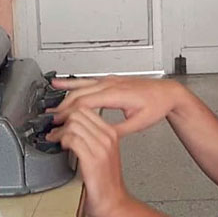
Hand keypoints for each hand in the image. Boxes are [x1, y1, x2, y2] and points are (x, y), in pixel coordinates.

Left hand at [46, 107, 130, 216]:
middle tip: (54, 128)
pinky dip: (63, 140)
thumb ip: (92, 138)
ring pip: (74, 124)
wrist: (113, 202)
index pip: (87, 109)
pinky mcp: (92, 159)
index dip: (69, 112)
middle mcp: (108, 137)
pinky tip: (62, 147)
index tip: (60, 120)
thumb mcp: (104, 153)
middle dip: (62, 120)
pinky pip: (72, 139)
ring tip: (55, 139)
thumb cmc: (106, 182)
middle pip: (79, 113)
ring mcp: (101, 147)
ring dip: (60, 131)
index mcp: (111, 133)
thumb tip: (73, 127)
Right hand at [50, 75, 183, 134]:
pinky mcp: (110, 80)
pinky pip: (87, 81)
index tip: (60, 123)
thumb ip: (118, 130)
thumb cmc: (156, 105)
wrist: (167, 92)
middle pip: (79, 94)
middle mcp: (110, 84)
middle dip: (63, 107)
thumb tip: (101, 136)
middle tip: (51, 119)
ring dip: (64, 95)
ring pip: (81, 86)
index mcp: (116, 94)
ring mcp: (109, 80)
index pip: (85, 104)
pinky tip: (61, 84)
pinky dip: (72, 83)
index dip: (70, 114)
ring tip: (50, 104)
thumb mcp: (138, 123)